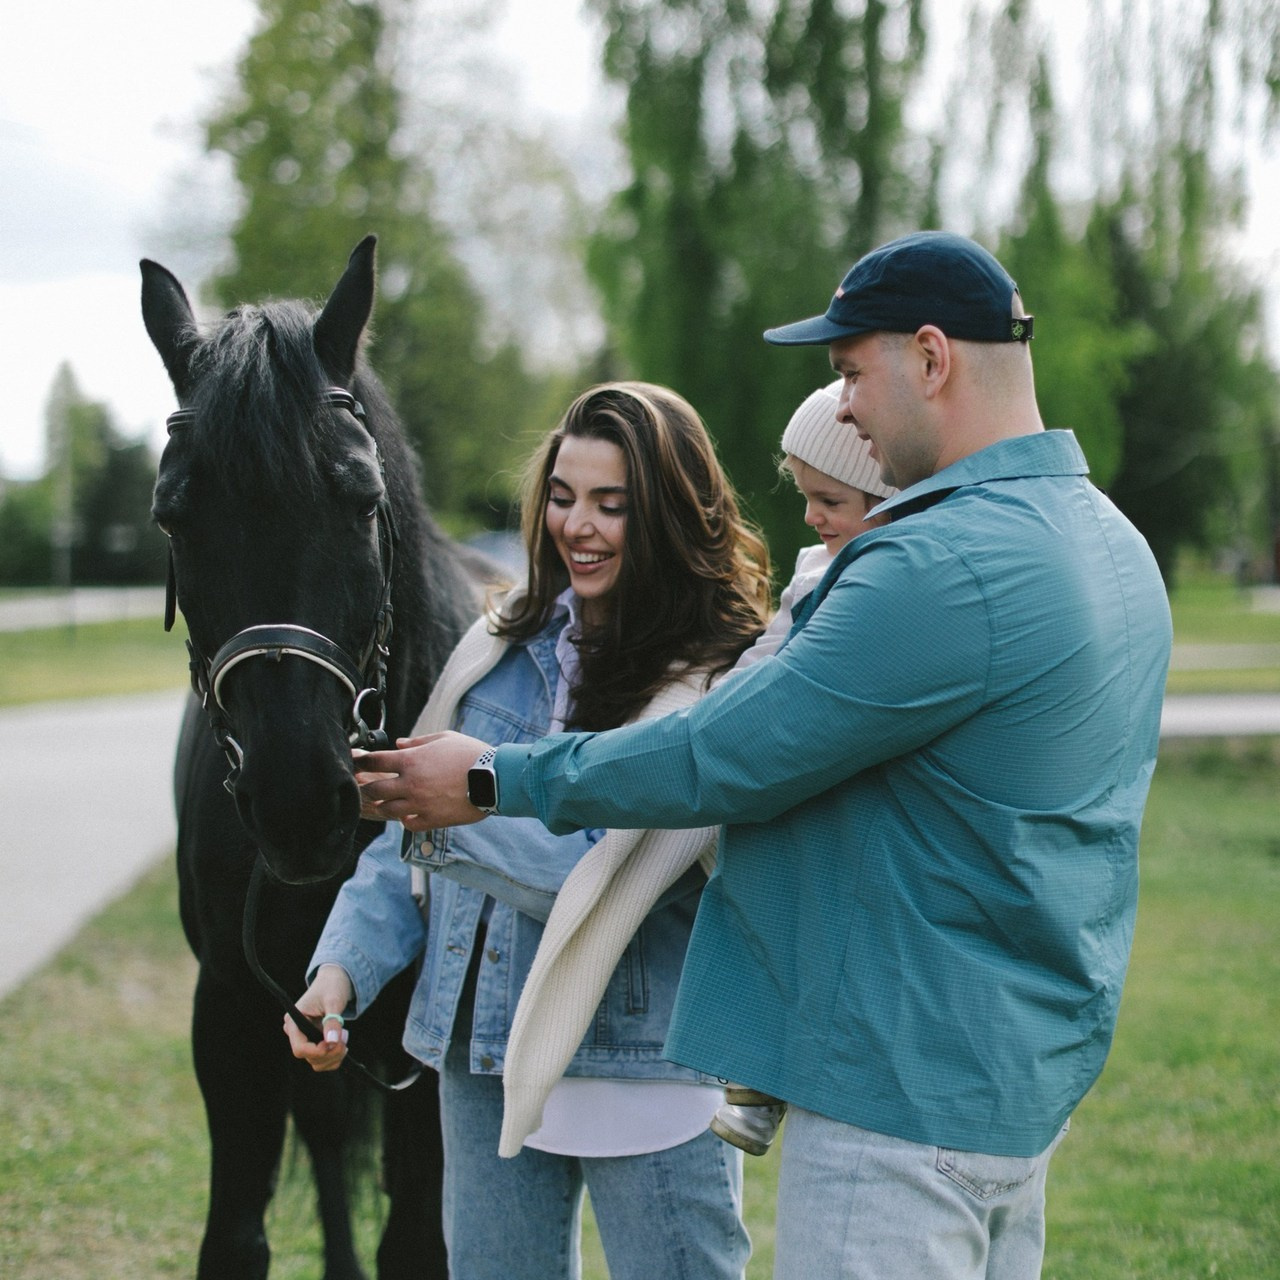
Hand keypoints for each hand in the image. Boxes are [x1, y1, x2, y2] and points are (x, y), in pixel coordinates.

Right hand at [284, 964, 352, 1071]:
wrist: (334, 981)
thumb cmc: (331, 986)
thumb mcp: (333, 1001)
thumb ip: (333, 1020)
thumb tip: (333, 1041)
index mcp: (293, 1021)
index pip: (299, 1048)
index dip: (316, 1051)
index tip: (333, 1044)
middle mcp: (295, 1032)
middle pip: (309, 1057)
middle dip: (330, 1053)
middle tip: (345, 1037)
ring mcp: (304, 1038)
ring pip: (316, 1062)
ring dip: (333, 1055)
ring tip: (344, 1037)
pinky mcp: (313, 1042)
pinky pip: (322, 1059)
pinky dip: (334, 1056)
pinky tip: (341, 1041)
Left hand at [354, 731, 492, 830]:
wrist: (494, 778)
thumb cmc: (470, 754)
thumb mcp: (444, 738)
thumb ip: (418, 741)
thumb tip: (398, 744)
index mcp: (411, 761)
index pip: (374, 761)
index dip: (360, 761)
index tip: (355, 762)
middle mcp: (410, 784)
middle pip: (374, 789)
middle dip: (366, 787)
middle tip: (366, 787)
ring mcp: (419, 804)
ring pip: (387, 810)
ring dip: (385, 805)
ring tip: (387, 802)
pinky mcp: (432, 819)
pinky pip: (408, 823)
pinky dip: (405, 819)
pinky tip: (409, 813)